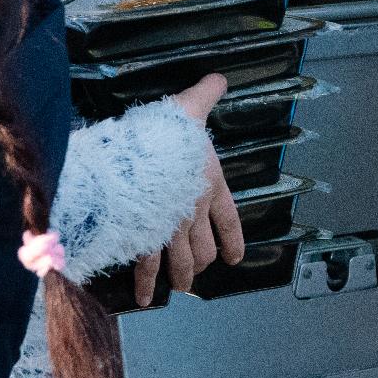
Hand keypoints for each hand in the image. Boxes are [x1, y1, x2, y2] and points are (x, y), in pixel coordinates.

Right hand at [132, 75, 244, 306]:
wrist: (143, 154)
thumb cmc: (169, 132)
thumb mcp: (191, 108)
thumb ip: (205, 94)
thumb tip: (220, 77)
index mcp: (210, 184)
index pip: (228, 218)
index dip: (232, 238)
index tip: (235, 257)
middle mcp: (194, 211)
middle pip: (202, 246)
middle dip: (200, 261)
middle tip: (196, 273)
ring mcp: (171, 227)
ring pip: (179, 260)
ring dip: (180, 276)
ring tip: (180, 288)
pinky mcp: (146, 235)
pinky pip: (147, 265)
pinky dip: (145, 284)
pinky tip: (142, 300)